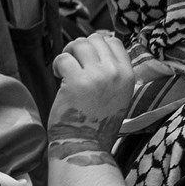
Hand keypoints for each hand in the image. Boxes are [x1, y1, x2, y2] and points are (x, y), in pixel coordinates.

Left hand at [48, 31, 134, 165]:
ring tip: (65, 69)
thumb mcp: (118, 94)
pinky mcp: (76, 81)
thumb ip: (112, 72)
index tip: (87, 58)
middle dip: (80, 47)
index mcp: (128, 76)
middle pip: (96, 39)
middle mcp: (115, 73)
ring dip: (68, 53)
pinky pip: (64, 57)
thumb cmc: (98, 123)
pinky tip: (58, 77)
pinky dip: (57, 64)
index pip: (114, 42)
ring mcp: (96, 76)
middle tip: (73, 63)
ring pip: (80, 44)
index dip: (97, 45)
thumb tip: (98, 45)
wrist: (86, 146)